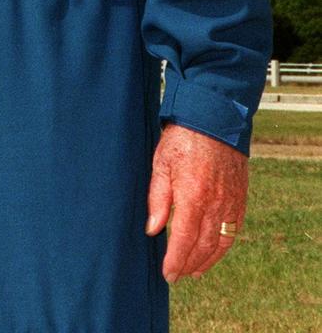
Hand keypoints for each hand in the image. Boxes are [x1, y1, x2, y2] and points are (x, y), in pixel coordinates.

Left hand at [146, 122, 247, 282]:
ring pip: (221, 242)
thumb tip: (153, 229)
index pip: (184, 239)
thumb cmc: (182, 137)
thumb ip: (158, 199)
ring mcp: (231, 201)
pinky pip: (234, 229)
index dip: (176, 260)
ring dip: (207, 260)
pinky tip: (213, 250)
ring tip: (194, 270)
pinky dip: (224, 245)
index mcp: (193, 195)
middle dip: (189, 264)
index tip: (167, 274)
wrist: (213, 117)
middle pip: (203, 246)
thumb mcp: (161, 163)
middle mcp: (215, 203)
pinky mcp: (240, 197)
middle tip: (177, 275)